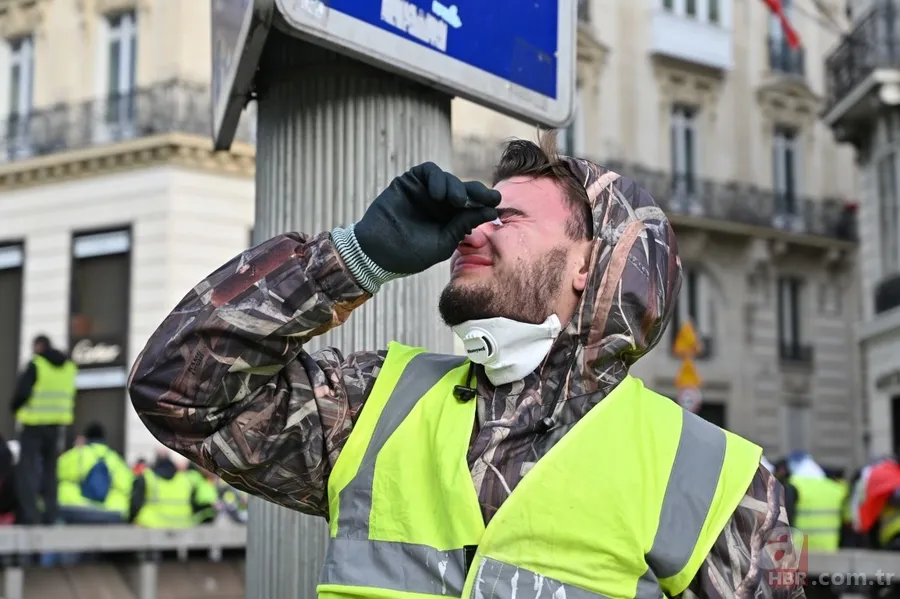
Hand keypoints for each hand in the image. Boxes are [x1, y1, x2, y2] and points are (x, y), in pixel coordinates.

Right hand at [354, 162, 499, 274]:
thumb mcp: (443, 243)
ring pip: (449, 179)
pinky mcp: (410, 181)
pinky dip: (438, 178)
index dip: (485, 203)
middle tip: (488, 197)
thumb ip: (463, 225)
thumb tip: (491, 211)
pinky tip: (439, 194)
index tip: (497, 204)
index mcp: (450, 220)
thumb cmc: (410, 253)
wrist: (377, 252)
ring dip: (456, 187)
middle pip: (464, 190)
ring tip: (456, 201)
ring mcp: (425, 192)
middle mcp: (440, 204)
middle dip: (477, 192)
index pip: (473, 206)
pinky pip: (429, 171)